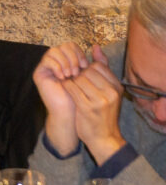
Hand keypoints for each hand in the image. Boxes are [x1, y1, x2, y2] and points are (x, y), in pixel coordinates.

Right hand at [33, 42, 87, 155]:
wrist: (72, 114)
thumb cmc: (83, 98)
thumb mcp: (93, 78)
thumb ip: (98, 63)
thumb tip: (96, 45)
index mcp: (68, 61)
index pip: (72, 46)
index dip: (79, 54)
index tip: (85, 67)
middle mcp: (57, 62)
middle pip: (64, 46)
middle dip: (73, 57)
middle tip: (77, 72)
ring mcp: (48, 67)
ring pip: (54, 50)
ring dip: (65, 62)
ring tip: (70, 75)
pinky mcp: (40, 73)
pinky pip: (46, 59)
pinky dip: (56, 66)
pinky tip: (62, 77)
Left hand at [62, 45, 125, 164]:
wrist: (103, 138)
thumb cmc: (103, 112)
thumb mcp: (108, 90)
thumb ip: (102, 68)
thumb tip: (95, 46)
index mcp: (117, 87)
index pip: (97, 66)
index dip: (86, 69)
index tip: (82, 76)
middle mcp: (111, 92)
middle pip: (87, 71)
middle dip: (77, 74)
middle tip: (74, 81)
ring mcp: (100, 100)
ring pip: (78, 78)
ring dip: (71, 81)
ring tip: (72, 86)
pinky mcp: (87, 107)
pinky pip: (71, 88)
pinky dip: (66, 87)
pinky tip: (67, 90)